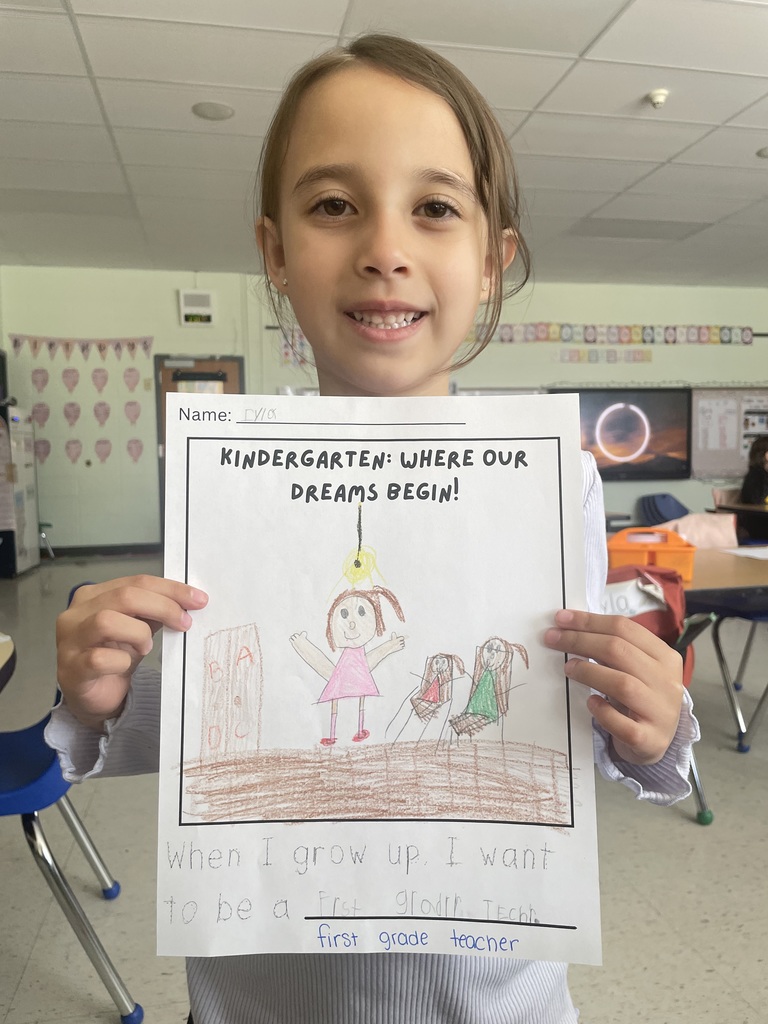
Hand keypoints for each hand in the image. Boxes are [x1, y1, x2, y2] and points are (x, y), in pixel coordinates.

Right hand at [56, 575, 207, 730]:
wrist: (94, 696)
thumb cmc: (113, 656)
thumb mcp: (136, 627)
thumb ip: (153, 611)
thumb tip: (188, 601)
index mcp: (93, 596)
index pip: (136, 582)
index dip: (170, 589)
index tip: (198, 599)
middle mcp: (76, 613)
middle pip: (124, 596)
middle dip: (163, 607)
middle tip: (184, 622)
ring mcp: (70, 641)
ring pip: (107, 621)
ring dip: (138, 633)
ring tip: (147, 647)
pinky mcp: (71, 669)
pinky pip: (99, 658)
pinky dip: (121, 661)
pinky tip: (126, 665)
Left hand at [544, 609, 683, 764]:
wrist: (656, 741)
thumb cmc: (639, 698)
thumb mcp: (634, 669)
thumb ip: (612, 649)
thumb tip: (570, 628)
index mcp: (665, 657)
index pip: (625, 628)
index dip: (589, 621)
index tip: (560, 619)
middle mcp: (667, 682)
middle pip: (620, 650)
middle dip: (580, 640)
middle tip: (553, 639)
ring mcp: (661, 712)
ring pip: (622, 684)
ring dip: (589, 672)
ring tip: (568, 668)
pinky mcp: (650, 740)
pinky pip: (623, 724)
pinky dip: (603, 712)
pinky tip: (590, 703)